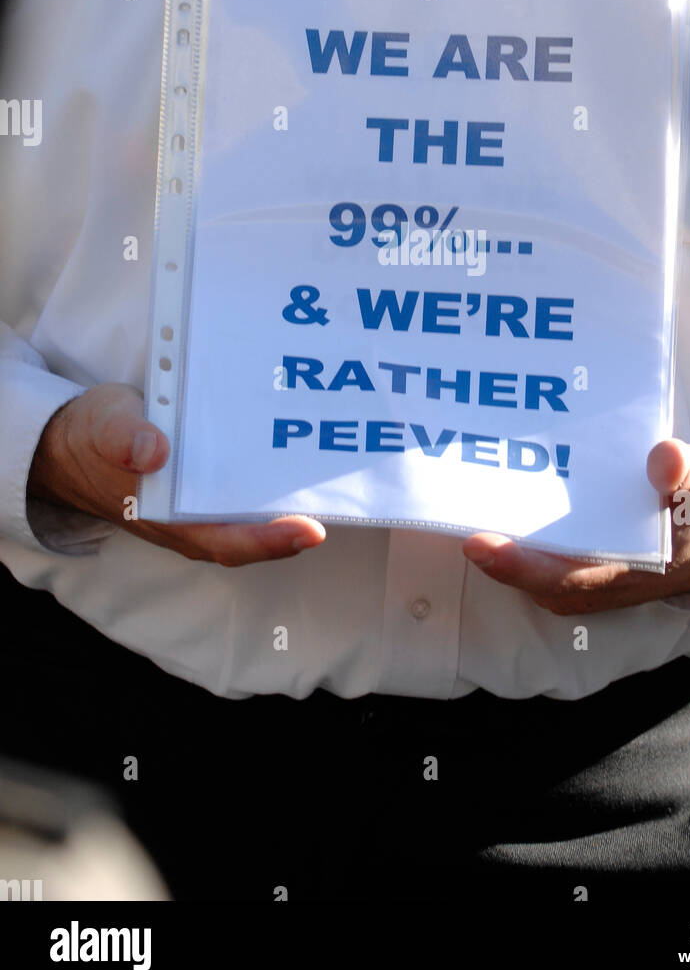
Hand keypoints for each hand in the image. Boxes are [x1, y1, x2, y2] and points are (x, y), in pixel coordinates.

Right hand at [27, 383, 325, 565]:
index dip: (269, 542)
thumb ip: (124, 438)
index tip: (310, 531)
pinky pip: (243, 490)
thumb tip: (153, 452)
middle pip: (251, 534)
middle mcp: (188, 520)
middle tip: (342, 498)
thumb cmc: (91, 437)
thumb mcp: (103, 427)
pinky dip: (271, 481)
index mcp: (165, 516)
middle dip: (295, 525)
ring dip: (288, 503)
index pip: (226, 541)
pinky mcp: (202, 484)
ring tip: (333, 477)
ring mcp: (197, 506)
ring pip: (251, 514)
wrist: (68, 441)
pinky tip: (297, 457)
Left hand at [461, 439, 689, 613]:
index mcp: (632, 571)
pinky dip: (515, 539)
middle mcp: (602, 584)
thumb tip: (663, 460)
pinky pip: (540, 557)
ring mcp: (589, 577)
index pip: (567, 578)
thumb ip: (686, 475)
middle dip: (493, 557)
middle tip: (451, 520)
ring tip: (460, 504)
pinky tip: (494, 502)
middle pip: (536, 580)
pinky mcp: (581, 563)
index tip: (478, 543)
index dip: (520, 566)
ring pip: (534, 571)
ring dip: (499, 548)